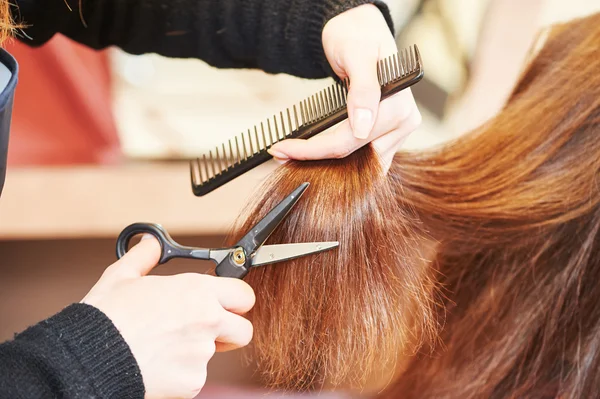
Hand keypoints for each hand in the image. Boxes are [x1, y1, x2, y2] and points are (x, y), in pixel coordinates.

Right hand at [81, 235, 255, 398]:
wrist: (89, 359)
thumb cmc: (105, 318)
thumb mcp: (121, 276)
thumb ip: (144, 256)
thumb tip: (149, 242)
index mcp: (196, 291)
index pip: (244, 295)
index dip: (236, 300)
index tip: (226, 304)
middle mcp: (207, 321)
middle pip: (244, 330)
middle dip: (230, 331)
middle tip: (206, 330)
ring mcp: (202, 354)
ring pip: (215, 355)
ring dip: (197, 352)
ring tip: (165, 346)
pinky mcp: (192, 382)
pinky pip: (195, 377)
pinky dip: (181, 374)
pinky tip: (157, 364)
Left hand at [268, 4, 421, 171]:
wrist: (360, 31)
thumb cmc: (357, 37)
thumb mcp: (357, 55)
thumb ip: (363, 90)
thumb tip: (362, 128)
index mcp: (400, 108)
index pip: (352, 140)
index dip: (314, 149)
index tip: (282, 148)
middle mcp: (403, 125)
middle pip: (354, 156)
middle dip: (315, 158)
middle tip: (280, 154)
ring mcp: (396, 133)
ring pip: (357, 162)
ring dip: (324, 163)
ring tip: (290, 155)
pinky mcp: (384, 137)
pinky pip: (359, 156)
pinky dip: (335, 158)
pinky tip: (310, 153)